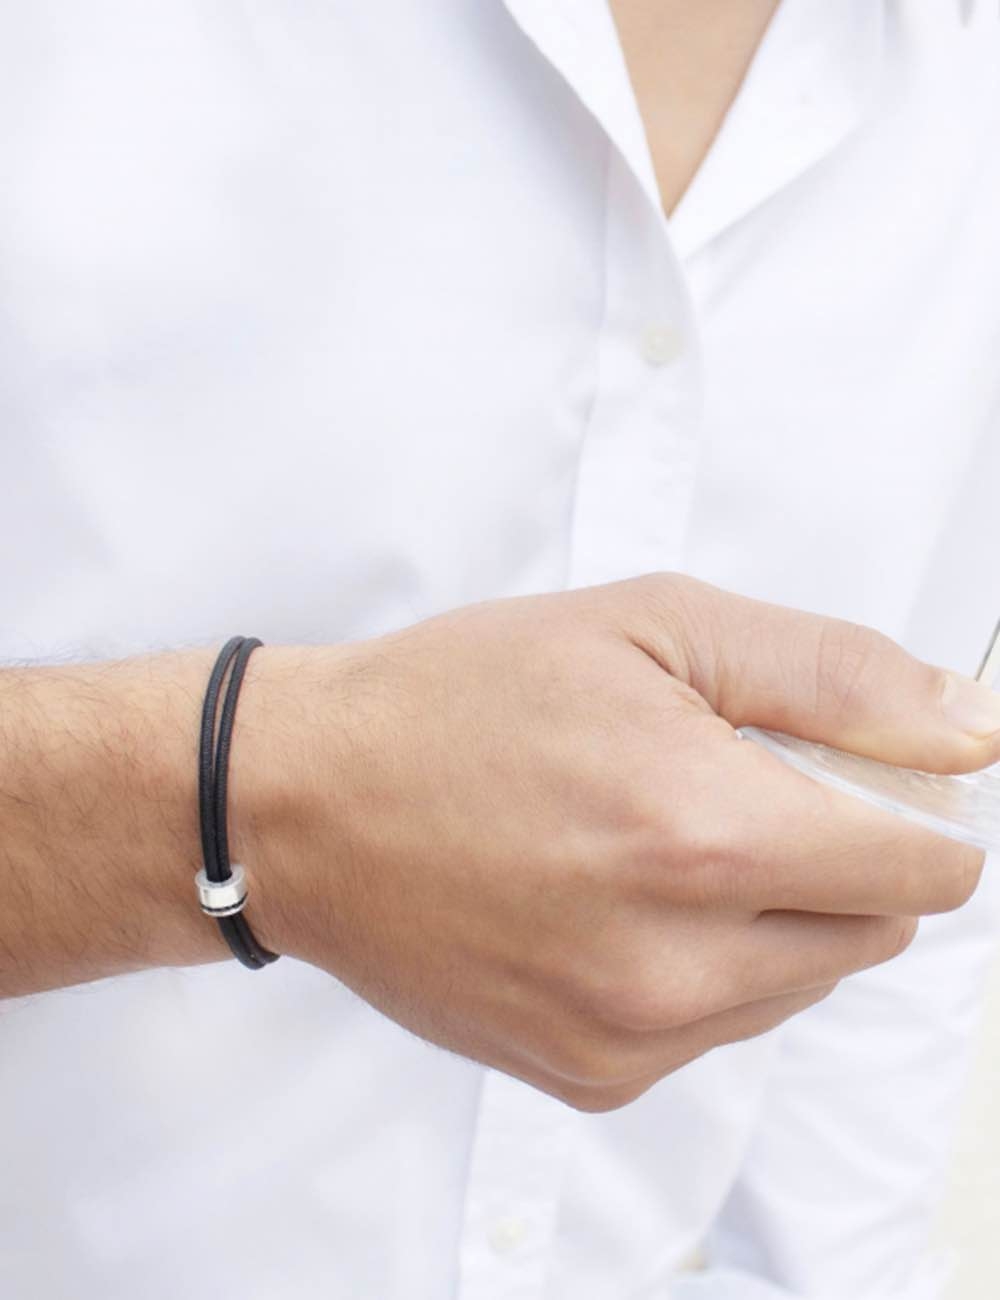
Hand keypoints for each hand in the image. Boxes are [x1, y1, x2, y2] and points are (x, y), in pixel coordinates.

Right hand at [234, 575, 999, 1110]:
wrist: (310, 804)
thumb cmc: (460, 701)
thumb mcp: (650, 627)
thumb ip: (830, 676)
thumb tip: (970, 730)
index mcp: (703, 832)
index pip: (928, 868)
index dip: (915, 809)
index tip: (866, 778)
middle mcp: (677, 961)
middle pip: (875, 931)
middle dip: (841, 856)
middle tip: (737, 788)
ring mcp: (632, 1035)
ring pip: (801, 984)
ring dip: (772, 913)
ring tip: (659, 840)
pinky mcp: (590, 1076)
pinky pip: (717, 1027)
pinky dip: (704, 965)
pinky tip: (615, 901)